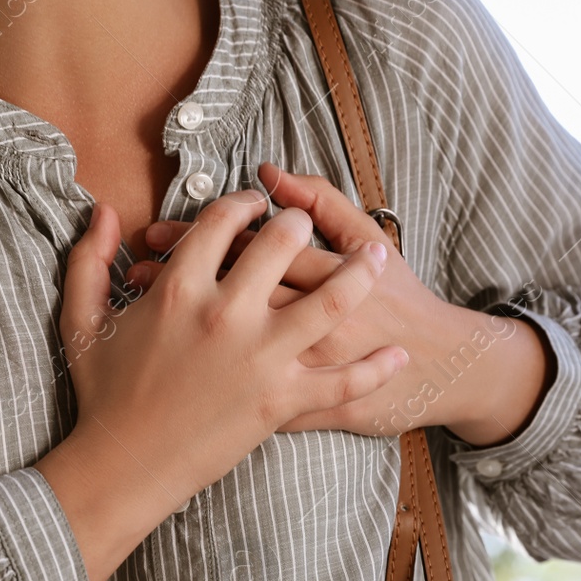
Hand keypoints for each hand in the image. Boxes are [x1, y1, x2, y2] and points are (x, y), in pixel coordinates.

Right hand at [34, 191, 406, 580]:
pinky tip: (397, 354)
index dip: (242, 205)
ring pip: (330, 299)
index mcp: (180, 288)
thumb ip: (90, 260)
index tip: (254, 205)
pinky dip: (376, 368)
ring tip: (377, 257)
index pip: (223, 222)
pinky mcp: (282, 400)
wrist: (123, 466)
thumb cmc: (103, 395)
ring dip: (360, 273)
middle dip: (299, 224)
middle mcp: (228, 314)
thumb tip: (105, 211)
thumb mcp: (83, 321)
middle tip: (308, 225)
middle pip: (282, 243)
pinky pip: (343, 381)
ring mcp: (261, 358)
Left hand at [127, 163, 551, 444]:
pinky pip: (233, 396)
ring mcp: (291, 369)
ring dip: (175, 321)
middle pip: (217, 291)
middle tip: (138, 262)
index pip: (237, 247)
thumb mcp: (370, 239)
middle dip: (172, 273)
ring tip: (144, 298)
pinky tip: (169, 362)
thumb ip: (324, 200)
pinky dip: (197, 383)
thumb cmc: (403, 299)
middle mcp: (293, 322)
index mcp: (312, 276)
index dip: (187, 240)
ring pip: (217, 344)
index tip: (157, 232)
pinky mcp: (294, 408)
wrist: (442, 366)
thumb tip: (270, 171)